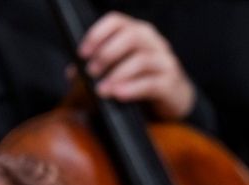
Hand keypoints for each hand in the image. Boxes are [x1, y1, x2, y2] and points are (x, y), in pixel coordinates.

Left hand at [78, 12, 195, 120]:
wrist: (175, 98)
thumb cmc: (143, 78)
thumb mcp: (120, 68)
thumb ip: (98, 66)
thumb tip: (73, 72)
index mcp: (137, 31)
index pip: (117, 21)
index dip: (97, 34)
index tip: (83, 53)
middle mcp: (154, 42)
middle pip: (130, 36)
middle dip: (107, 54)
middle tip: (92, 72)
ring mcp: (165, 61)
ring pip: (141, 60)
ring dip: (118, 74)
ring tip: (103, 90)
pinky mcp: (171, 83)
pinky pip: (151, 83)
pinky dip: (133, 88)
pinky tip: (119, 95)